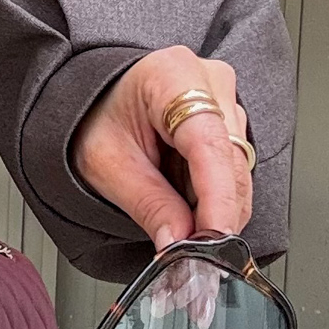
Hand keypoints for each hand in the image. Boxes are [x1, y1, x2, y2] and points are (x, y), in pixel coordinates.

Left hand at [72, 46, 252, 252]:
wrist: (92, 100)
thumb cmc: (92, 117)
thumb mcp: (106, 165)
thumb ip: (148, 205)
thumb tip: (180, 242)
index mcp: (171, 76)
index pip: (209, 143)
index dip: (218, 197)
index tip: (216, 237)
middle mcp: (208, 80)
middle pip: (230, 160)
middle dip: (215, 213)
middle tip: (191, 252)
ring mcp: (223, 97)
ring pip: (236, 169)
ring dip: (212, 206)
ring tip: (173, 218)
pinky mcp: (228, 119)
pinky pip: (232, 167)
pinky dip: (211, 195)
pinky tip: (183, 198)